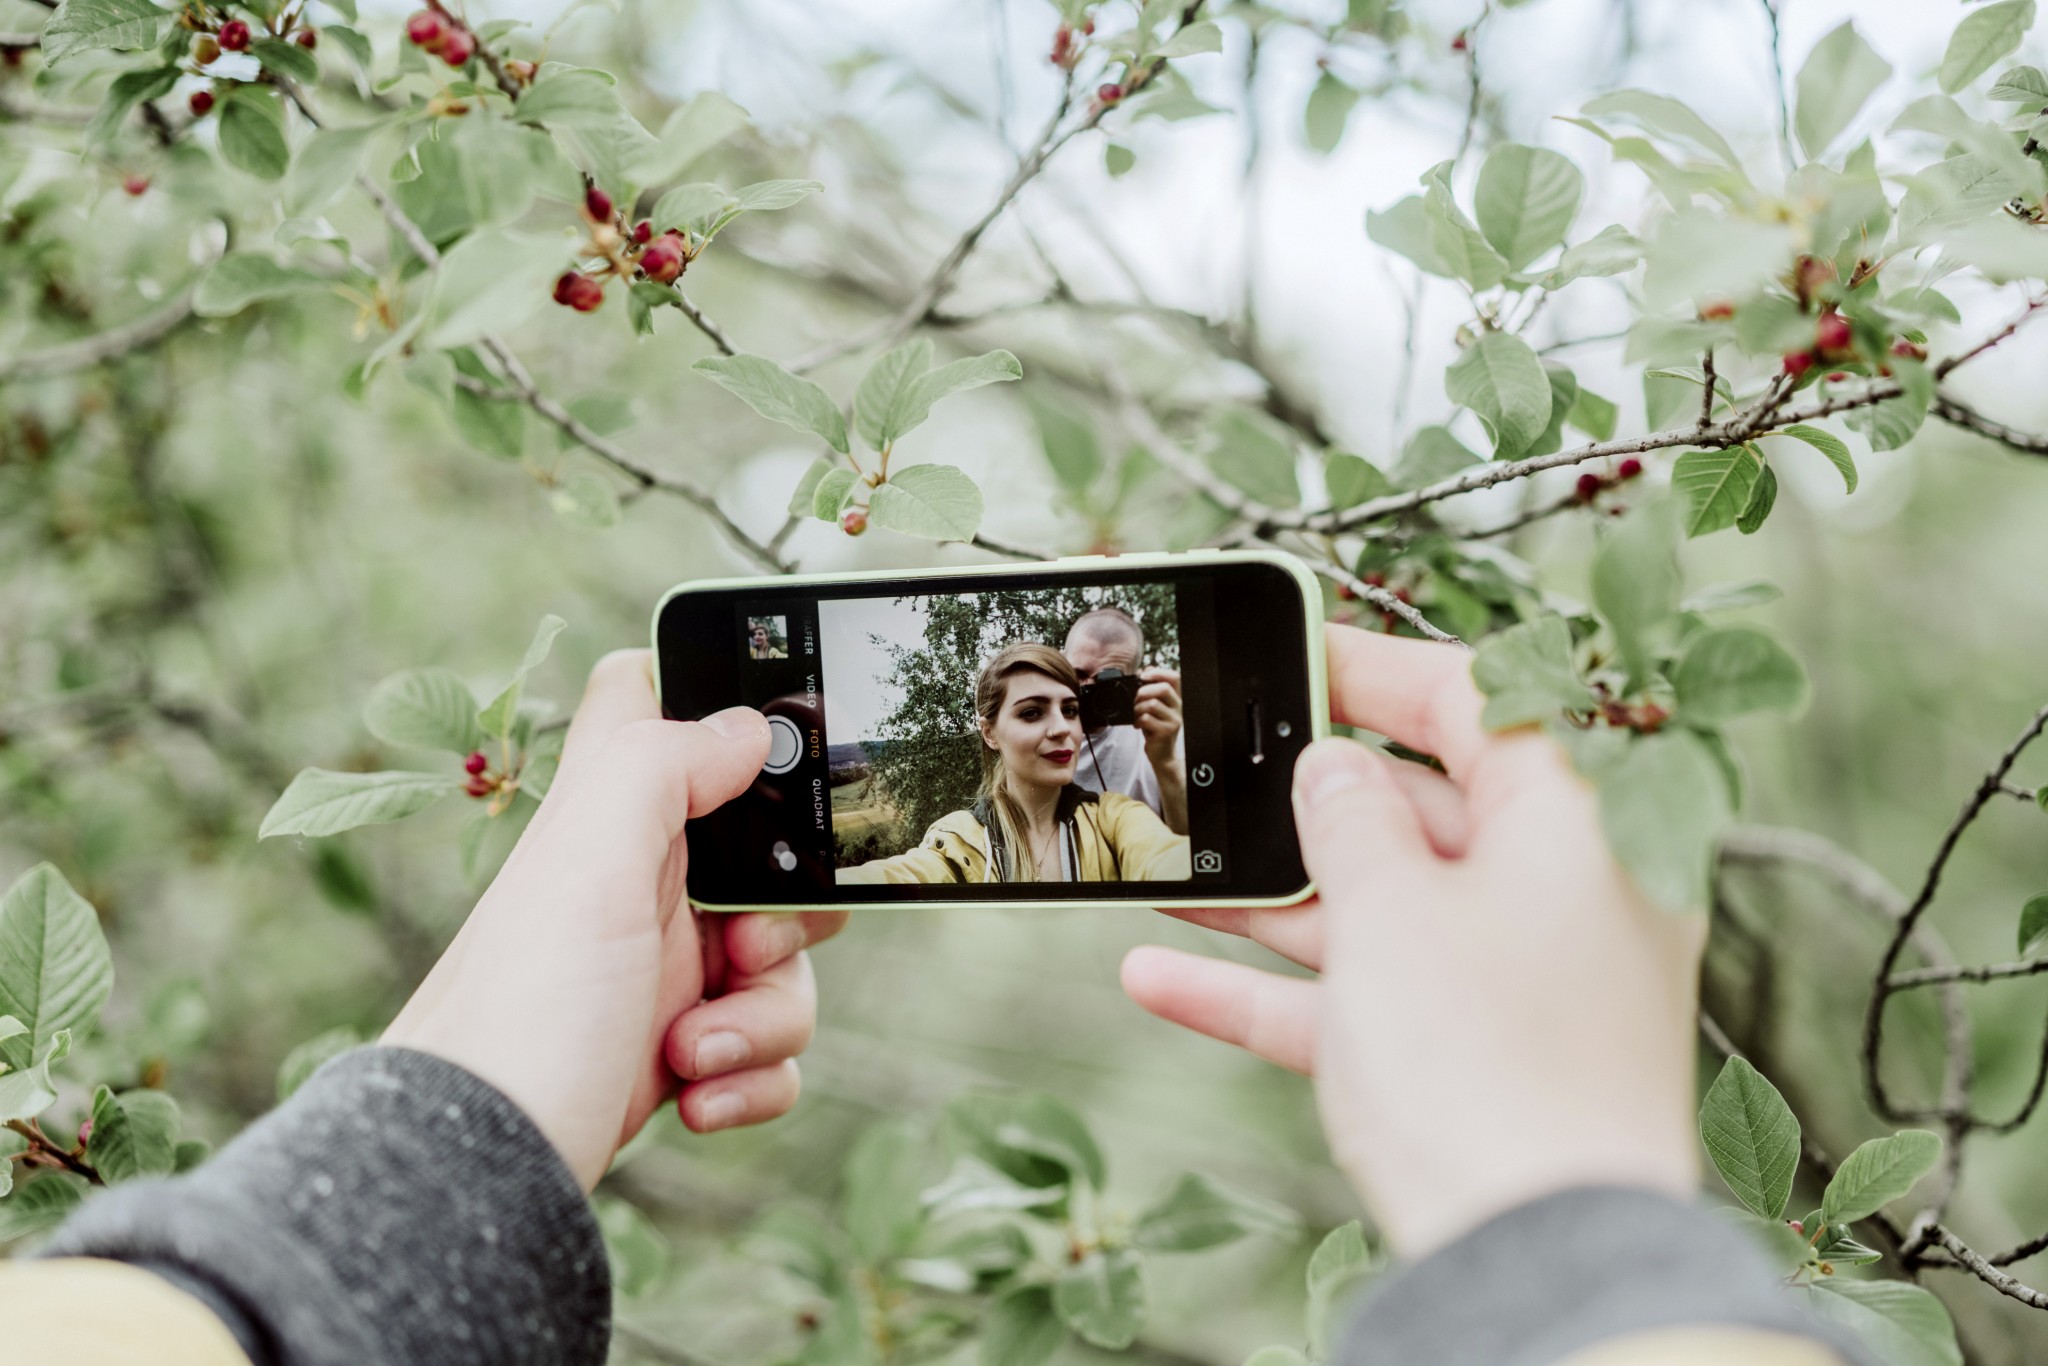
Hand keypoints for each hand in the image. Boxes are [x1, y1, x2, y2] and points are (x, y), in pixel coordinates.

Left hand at [383, 650, 845, 1190]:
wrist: (472, 1181)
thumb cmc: (518, 1017)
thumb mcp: (583, 866)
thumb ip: (658, 767)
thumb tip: (743, 724)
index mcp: (609, 820)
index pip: (646, 701)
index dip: (711, 700)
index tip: (769, 751)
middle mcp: (637, 887)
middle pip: (770, 855)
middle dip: (794, 909)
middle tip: (746, 945)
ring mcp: (661, 975)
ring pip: (782, 963)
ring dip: (768, 1014)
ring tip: (692, 1049)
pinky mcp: (679, 1057)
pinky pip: (768, 1050)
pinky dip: (755, 1077)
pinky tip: (697, 1097)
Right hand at [1120, 624, 1702, 1257]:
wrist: (1540, 1255)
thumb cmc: (1489, 1062)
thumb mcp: (1392, 909)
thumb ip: (1348, 820)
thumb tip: (1335, 770)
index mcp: (1575, 818)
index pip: (1474, 700)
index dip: (1371, 666)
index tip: (1285, 646)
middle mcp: (1559, 889)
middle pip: (1419, 807)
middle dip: (1302, 798)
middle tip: (1214, 770)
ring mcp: (1515, 978)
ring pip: (1379, 908)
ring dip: (1266, 900)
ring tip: (1164, 874)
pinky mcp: (1473, 1059)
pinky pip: (1362, 1000)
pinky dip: (1272, 990)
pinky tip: (1159, 977)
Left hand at [1134, 666, 1182, 766]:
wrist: (1162, 755)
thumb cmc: (1156, 729)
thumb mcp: (1154, 708)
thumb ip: (1151, 691)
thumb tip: (1144, 670)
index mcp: (1176, 699)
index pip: (1175, 678)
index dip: (1159, 672)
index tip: (1144, 675)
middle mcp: (1179, 708)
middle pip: (1163, 689)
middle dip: (1143, 691)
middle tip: (1136, 701)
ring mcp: (1174, 720)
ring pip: (1152, 704)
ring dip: (1137, 709)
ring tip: (1136, 716)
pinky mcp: (1166, 731)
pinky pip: (1146, 718)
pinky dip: (1137, 721)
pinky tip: (1138, 725)